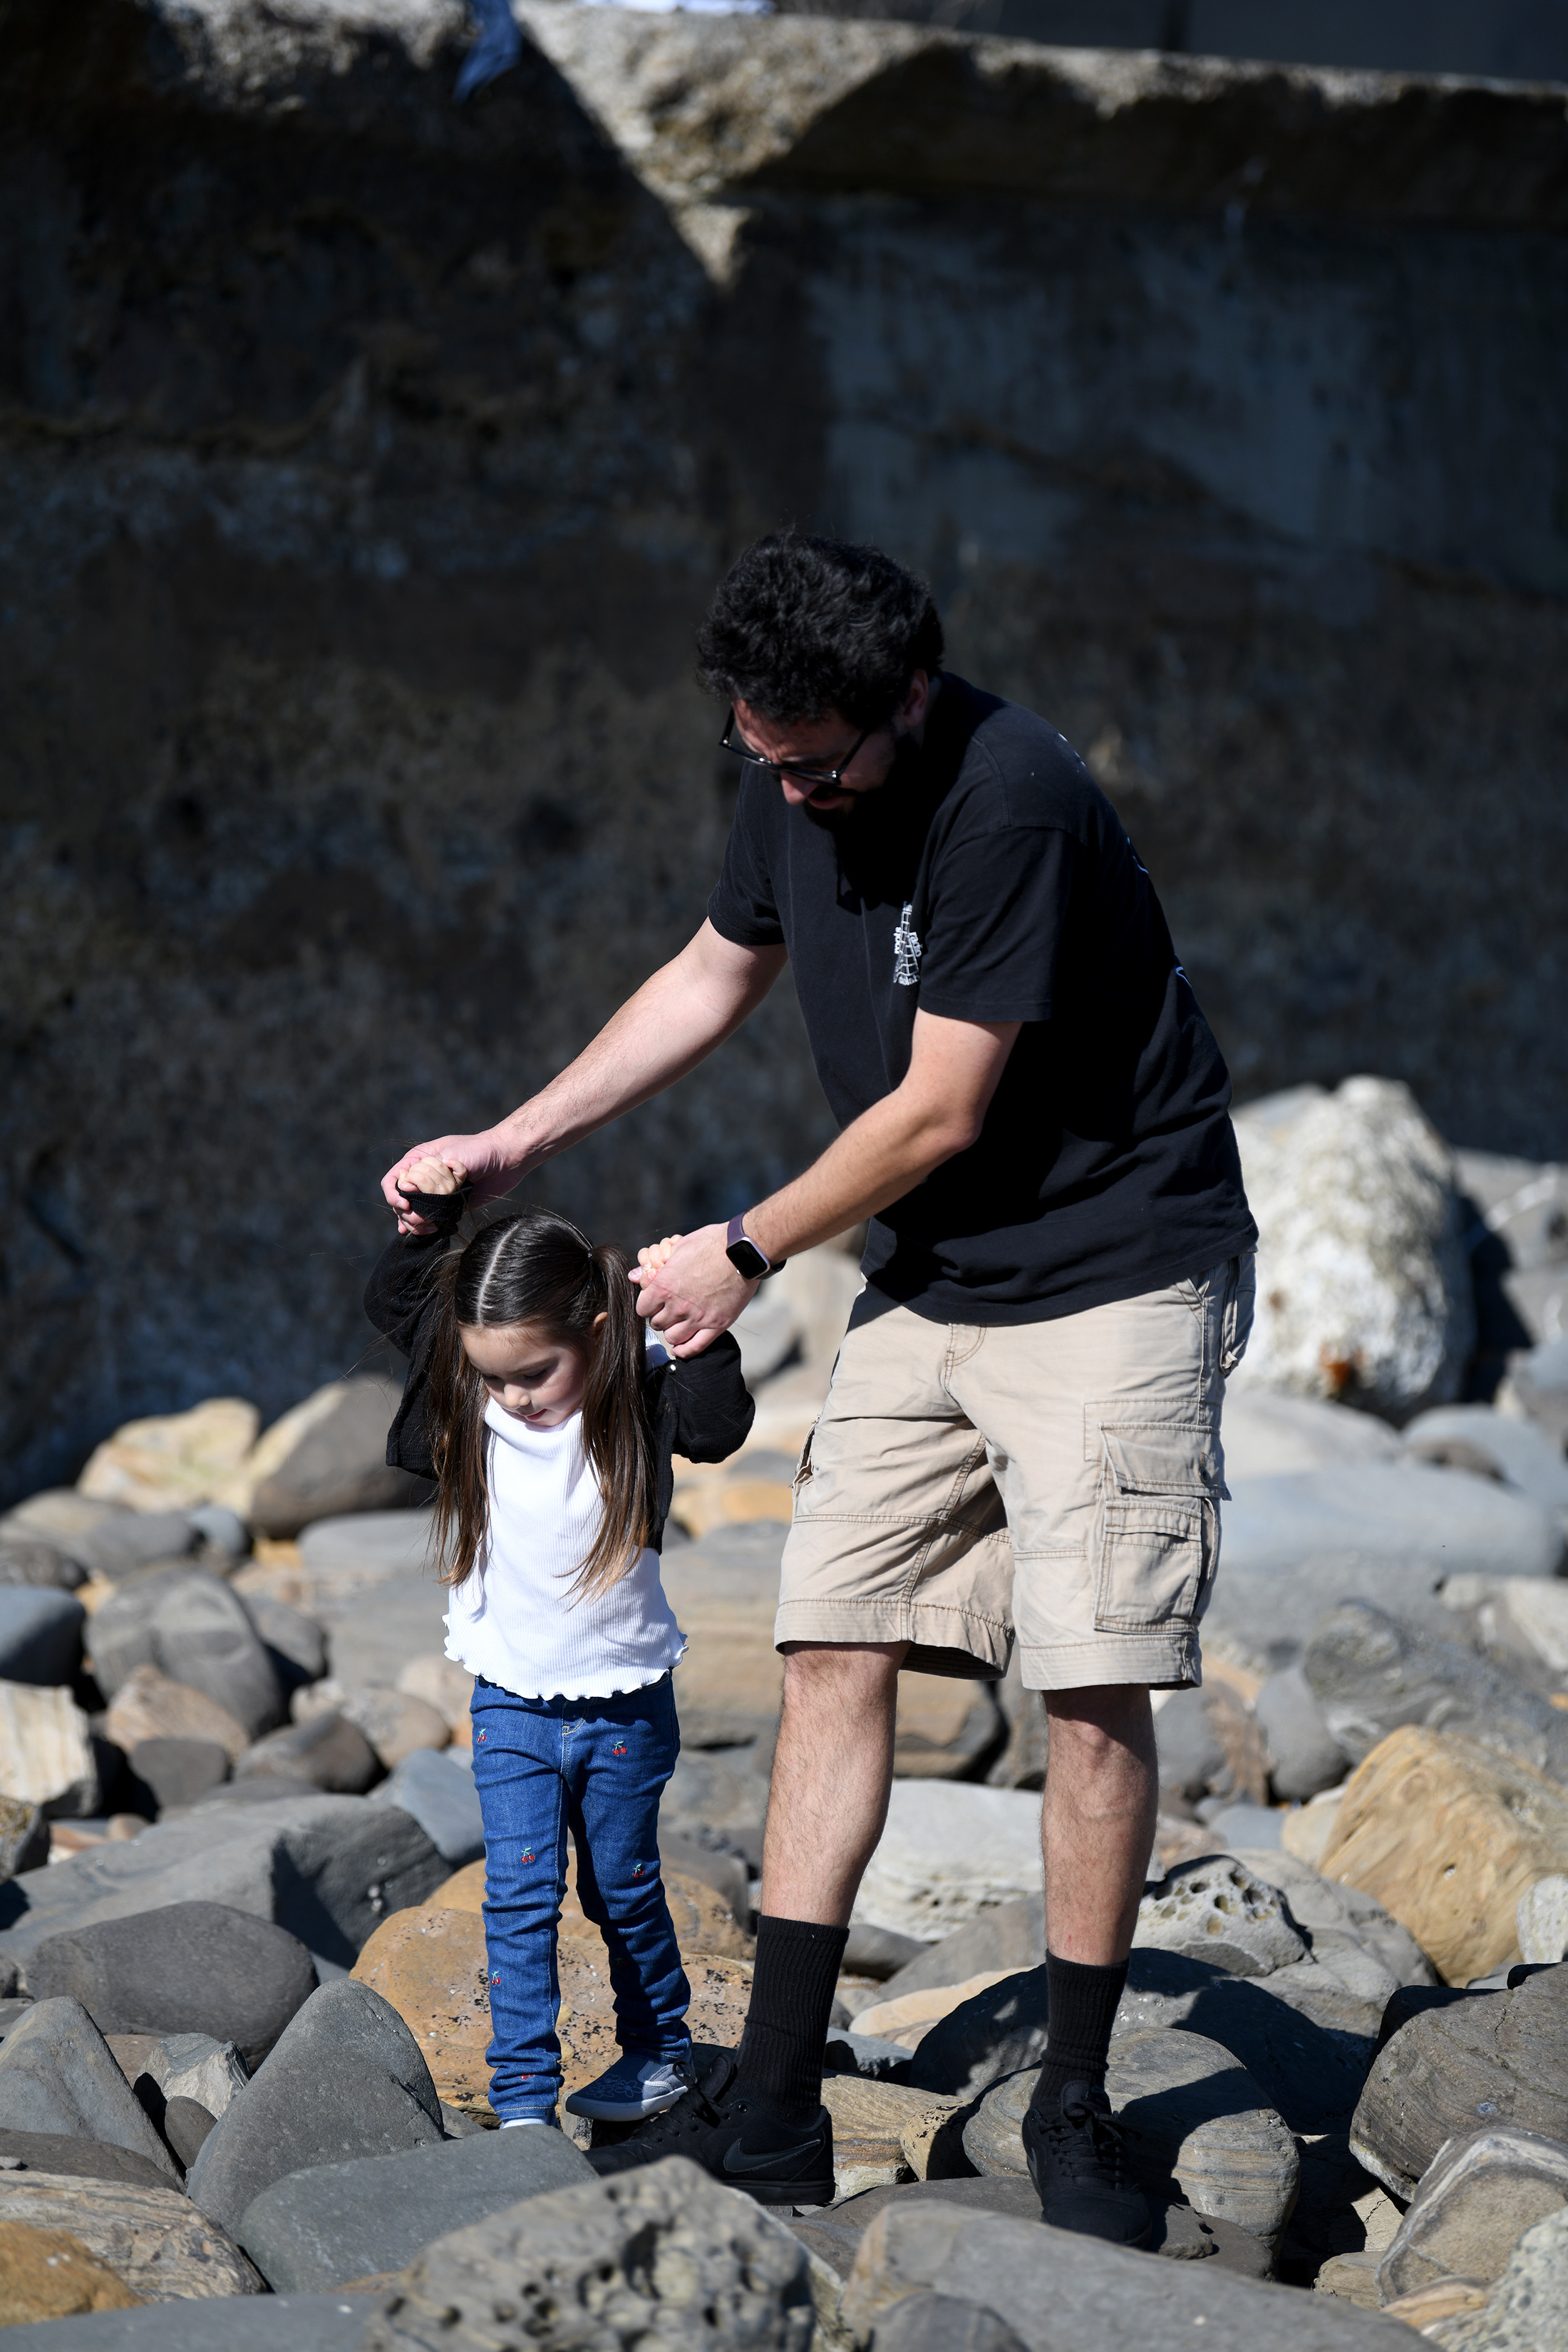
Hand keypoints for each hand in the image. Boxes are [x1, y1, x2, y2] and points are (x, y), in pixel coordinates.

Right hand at [382, 1129, 522, 1232]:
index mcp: (419, 1160)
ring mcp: (435, 1192)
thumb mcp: (450, 1155)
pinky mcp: (448, 1205)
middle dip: (407, 1212)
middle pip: (401, 1200)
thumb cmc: (479, 1150)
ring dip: (416, 1223)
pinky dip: (424, 1227)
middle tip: (421, 1219)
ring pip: (413, 1212)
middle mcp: (423, 1178)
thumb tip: (407, 1188)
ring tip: (428, 1226)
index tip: (405, 1204)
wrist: (506, 1160)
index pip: (393, 1179)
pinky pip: (430, 1218)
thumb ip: (428, 1172)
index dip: (394, 1194)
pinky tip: (423, 1231)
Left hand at [632, 1222, 757, 1356]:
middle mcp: (678, 1306)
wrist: (743, 1250)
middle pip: (657, 1324)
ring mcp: (698, 1317)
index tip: (655, 1301)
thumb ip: (656, 1267)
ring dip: (673, 1331)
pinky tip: (681, 1347)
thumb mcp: (679, 1248)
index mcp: (665, 1286)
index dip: (647, 1305)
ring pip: (672, 1337)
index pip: (642, 1309)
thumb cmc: (711, 1244)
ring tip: (678, 1323)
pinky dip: (685, 1350)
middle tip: (668, 1310)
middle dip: (660, 1316)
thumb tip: (633, 1275)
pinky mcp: (716, 1324)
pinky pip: (695, 1347)